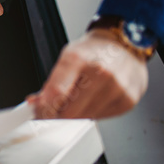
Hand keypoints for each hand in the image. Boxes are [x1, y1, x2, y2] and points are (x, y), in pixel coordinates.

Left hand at [29, 31, 147, 118]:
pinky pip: (101, 117)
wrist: (125, 46)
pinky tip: (95, 99)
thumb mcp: (69, 57)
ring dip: (76, 113)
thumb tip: (36, 103)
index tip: (38, 113)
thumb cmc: (94, 51)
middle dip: (58, 113)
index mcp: (79, 59)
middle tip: (54, 109)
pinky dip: (93, 112)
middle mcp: (101, 73)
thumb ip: (52, 82)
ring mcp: (117, 88)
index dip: (44, 107)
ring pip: (85, 117)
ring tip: (79, 99)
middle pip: (70, 110)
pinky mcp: (128, 101)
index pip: (57, 92)